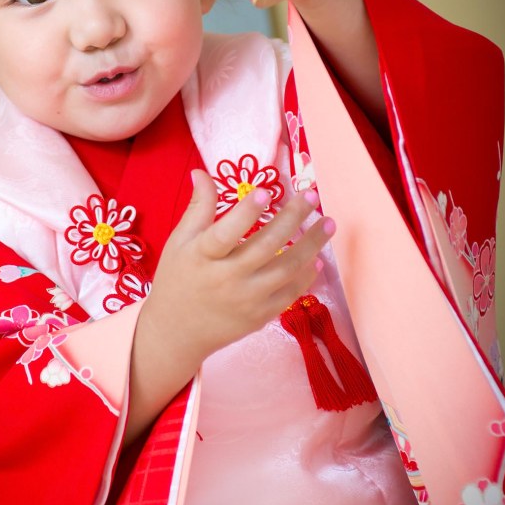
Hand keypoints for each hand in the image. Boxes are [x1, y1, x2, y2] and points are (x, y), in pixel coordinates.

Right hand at [125, 170, 332, 441]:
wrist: (176, 332)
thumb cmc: (177, 279)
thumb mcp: (179, 241)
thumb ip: (198, 208)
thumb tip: (202, 172)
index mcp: (202, 256)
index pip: (225, 233)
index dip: (245, 213)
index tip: (266, 191)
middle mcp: (225, 279)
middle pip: (265, 247)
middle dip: (293, 218)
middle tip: (312, 196)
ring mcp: (245, 300)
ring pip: (286, 270)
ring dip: (311, 246)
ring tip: (327, 223)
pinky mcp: (258, 317)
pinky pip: (289, 295)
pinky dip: (306, 277)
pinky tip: (317, 258)